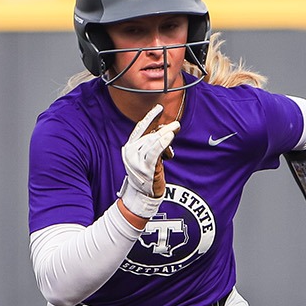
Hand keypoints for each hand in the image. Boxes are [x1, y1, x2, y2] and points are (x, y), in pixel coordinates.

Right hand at [118, 104, 177, 220]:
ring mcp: (136, 160)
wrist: (141, 197)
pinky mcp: (145, 167)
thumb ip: (151, 145)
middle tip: (175, 124)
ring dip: (166, 134)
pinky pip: (154, 152)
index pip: (139, 129)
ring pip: (152, 141)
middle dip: (163, 128)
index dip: (149, 118)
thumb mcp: (145, 158)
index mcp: (129, 148)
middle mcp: (130, 152)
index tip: (159, 108)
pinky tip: (169, 136)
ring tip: (175, 128)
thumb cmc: (145, 177)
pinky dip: (162, 143)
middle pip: (148, 134)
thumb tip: (165, 131)